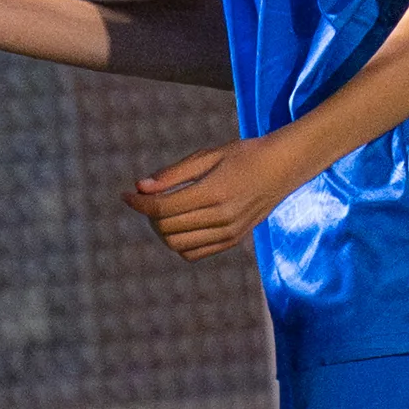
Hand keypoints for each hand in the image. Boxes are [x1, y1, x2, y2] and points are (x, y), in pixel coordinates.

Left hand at [123, 133, 299, 261]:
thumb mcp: (208, 155)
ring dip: (161, 230)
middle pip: (166, 228)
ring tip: (163, 211)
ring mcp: (229, 232)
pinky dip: (179, 243)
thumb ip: (173, 173)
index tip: (125, 195)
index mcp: (213, 192)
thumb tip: (140, 187)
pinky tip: (180, 224)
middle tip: (147, 198)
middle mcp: (222, 217)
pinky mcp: (233, 240)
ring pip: (177, 244)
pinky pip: (194, 253)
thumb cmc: (244, 155)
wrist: (283, 167)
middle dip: (148, 215)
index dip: (138, 203)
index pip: (163, 208)